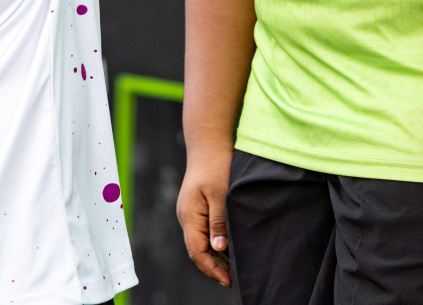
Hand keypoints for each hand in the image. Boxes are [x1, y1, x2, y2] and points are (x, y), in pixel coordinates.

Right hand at [176, 144, 232, 286]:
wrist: (209, 142)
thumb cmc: (216, 164)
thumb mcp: (220, 194)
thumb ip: (218, 222)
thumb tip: (218, 249)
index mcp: (189, 216)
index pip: (197, 252)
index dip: (212, 269)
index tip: (229, 281)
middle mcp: (187, 217)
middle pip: (197, 250)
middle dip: (214, 267)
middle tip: (234, 280)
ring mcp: (191, 213)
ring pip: (201, 243)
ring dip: (216, 257)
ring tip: (234, 269)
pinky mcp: (198, 208)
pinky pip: (204, 232)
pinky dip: (216, 244)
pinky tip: (230, 249)